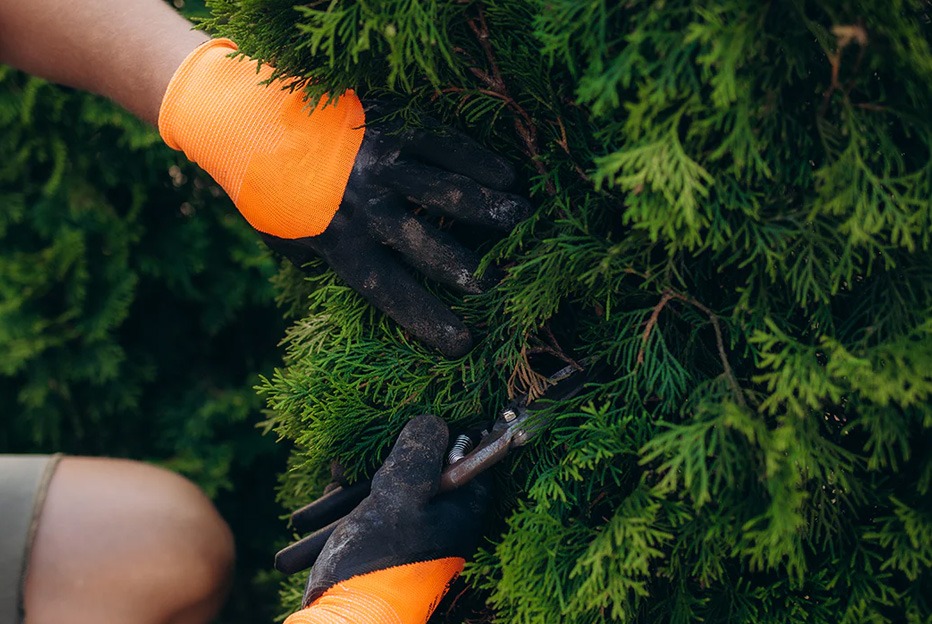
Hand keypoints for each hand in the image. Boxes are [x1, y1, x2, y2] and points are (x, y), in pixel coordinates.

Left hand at [159, 40, 530, 357]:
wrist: (248, 117)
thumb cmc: (269, 188)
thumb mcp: (285, 238)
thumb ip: (320, 262)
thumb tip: (345, 287)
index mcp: (340, 243)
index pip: (389, 291)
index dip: (426, 319)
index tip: (461, 344)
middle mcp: (365, 207)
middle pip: (424, 244)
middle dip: (463, 267)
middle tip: (496, 284)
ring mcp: (381, 165)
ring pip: (442, 191)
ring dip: (485, 207)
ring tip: (521, 219)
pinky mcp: (392, 127)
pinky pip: (442, 145)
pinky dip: (476, 160)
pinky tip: (507, 176)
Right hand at [281, 415, 489, 623]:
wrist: (347, 616)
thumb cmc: (381, 559)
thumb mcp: (401, 496)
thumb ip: (418, 455)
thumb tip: (433, 422)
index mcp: (461, 511)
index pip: (471, 460)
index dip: (453, 437)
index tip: (426, 421)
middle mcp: (442, 521)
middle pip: (428, 468)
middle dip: (397, 455)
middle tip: (375, 448)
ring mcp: (412, 533)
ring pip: (396, 485)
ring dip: (369, 474)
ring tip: (343, 473)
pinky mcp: (384, 542)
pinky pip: (374, 506)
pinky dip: (355, 494)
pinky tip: (335, 490)